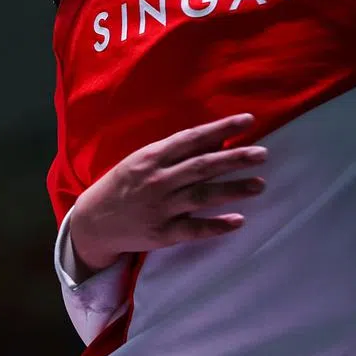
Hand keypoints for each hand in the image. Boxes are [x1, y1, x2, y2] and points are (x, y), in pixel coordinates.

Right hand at [69, 113, 266, 276]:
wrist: (92, 223)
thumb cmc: (125, 184)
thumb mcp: (145, 159)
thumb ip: (179, 150)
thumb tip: (218, 138)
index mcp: (153, 156)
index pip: (193, 138)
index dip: (222, 128)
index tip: (249, 121)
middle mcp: (158, 180)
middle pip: (202, 166)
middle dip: (235, 158)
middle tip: (263, 153)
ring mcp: (160, 208)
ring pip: (202, 196)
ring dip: (233, 189)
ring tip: (260, 184)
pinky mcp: (162, 234)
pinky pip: (193, 230)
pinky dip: (216, 225)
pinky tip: (238, 220)